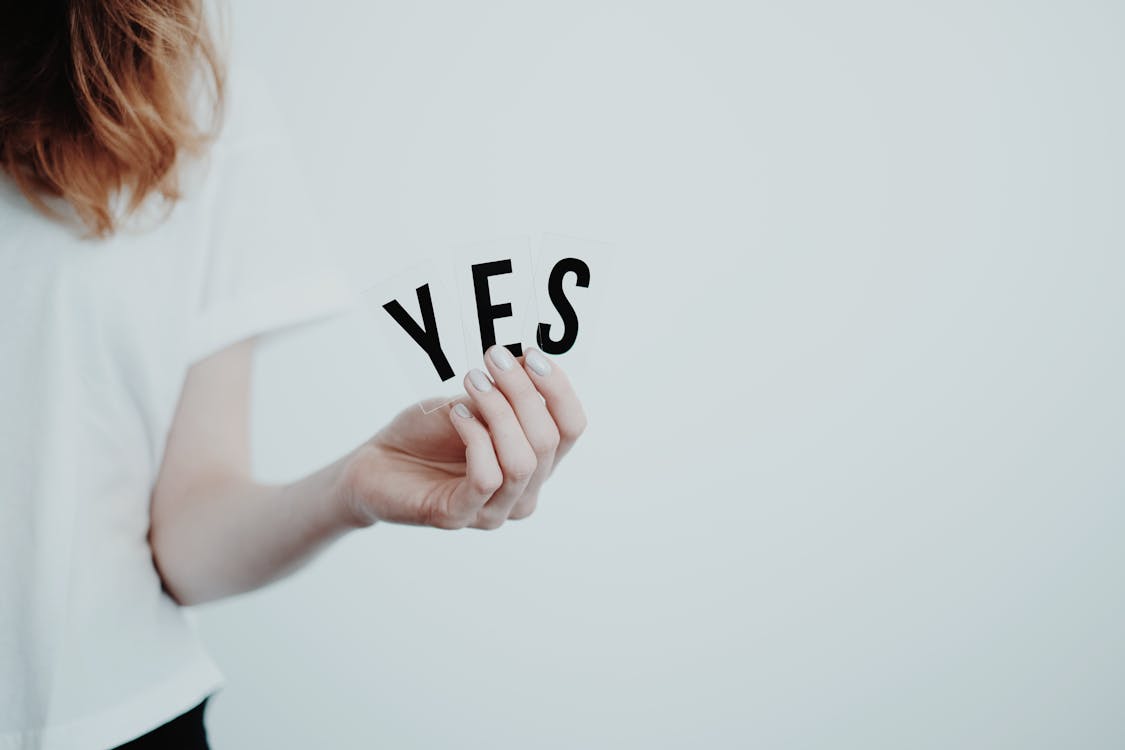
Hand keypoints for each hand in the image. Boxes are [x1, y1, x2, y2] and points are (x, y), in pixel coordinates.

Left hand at [342, 345, 586, 529]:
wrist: (376, 462)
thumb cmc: (426, 434)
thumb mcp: (471, 402)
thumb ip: (503, 391)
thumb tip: (529, 359)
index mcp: (537, 462)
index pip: (572, 427)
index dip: (558, 389)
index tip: (530, 354)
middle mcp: (525, 491)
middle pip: (548, 440)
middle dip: (522, 391)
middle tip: (492, 357)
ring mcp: (495, 509)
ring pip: (522, 461)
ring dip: (499, 412)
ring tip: (472, 382)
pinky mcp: (460, 516)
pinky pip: (486, 477)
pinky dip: (475, 437)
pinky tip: (456, 415)